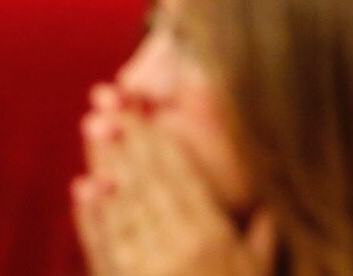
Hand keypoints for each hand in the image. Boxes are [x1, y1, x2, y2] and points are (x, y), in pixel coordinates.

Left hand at [73, 89, 274, 275]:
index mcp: (217, 242)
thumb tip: (269, 206)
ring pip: (123, 207)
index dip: (160, 138)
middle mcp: (183, 252)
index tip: (142, 103)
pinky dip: (92, 218)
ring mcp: (148, 271)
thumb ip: (261, 244)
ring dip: (105, 164)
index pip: (183, 178)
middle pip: (149, 182)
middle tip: (106, 95)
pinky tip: (83, 187)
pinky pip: (105, 250)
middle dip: (127, 136)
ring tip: (92, 124)